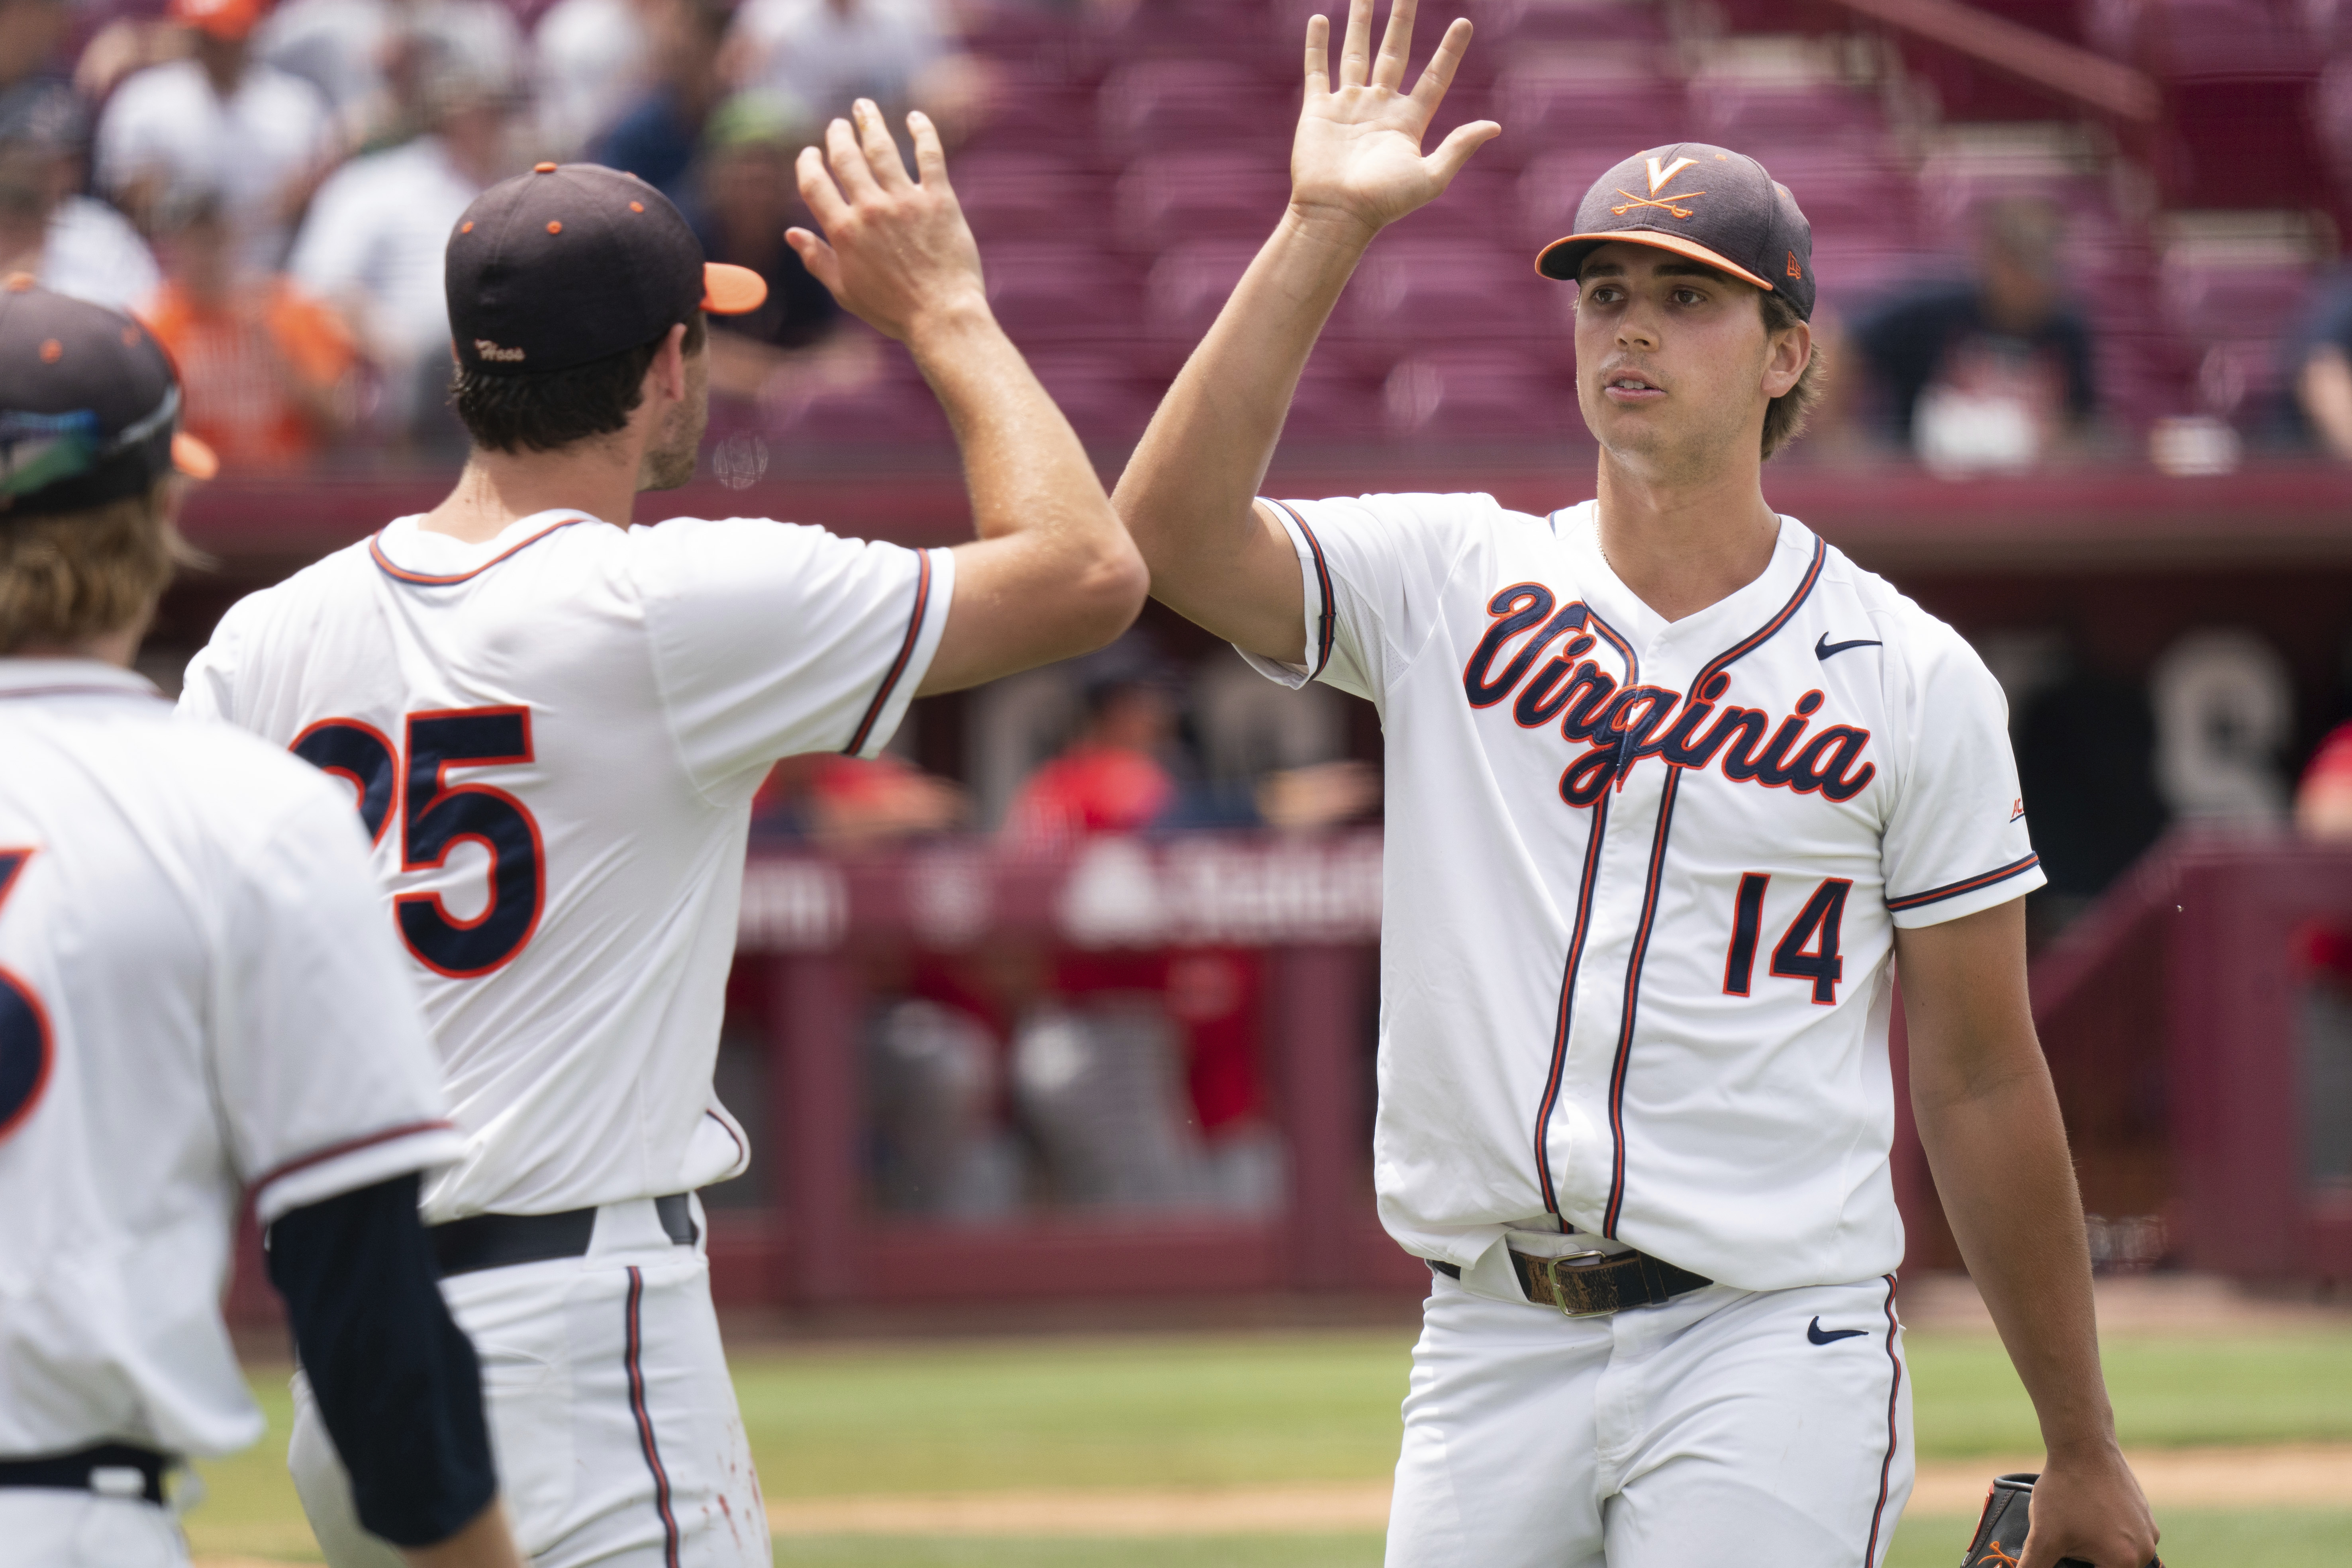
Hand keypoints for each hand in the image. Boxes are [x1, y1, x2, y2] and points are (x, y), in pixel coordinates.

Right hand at [788, 101, 987, 344]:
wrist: (942, 317)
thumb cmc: (893, 310)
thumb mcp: (846, 290)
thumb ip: (817, 259)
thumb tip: (791, 234)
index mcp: (843, 231)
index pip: (815, 183)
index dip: (808, 163)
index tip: (811, 153)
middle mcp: (870, 209)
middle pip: (846, 157)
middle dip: (837, 135)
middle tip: (838, 124)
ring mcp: (905, 201)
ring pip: (882, 148)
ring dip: (870, 122)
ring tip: (865, 107)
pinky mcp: (939, 199)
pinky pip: (929, 154)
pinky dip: (922, 131)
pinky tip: (915, 117)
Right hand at [1288, 0, 1498, 244]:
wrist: (1335, 216)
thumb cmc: (1384, 203)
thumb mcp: (1430, 177)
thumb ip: (1459, 147)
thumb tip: (1495, 126)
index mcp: (1408, 121)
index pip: (1435, 77)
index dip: (1450, 51)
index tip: (1464, 22)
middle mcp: (1379, 108)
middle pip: (1394, 52)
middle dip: (1401, 20)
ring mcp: (1348, 106)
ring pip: (1356, 53)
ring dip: (1360, 22)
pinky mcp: (1317, 111)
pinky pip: (1318, 70)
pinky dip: (1317, 45)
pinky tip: (1319, 19)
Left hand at [2020, 1446, 2159, 1567]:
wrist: (2083, 1446)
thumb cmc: (2065, 1490)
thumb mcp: (2043, 1537)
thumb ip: (2034, 1566)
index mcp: (2125, 1562)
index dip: (2078, 1567)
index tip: (2067, 1552)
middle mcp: (2145, 1550)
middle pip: (2111, 1566)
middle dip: (2087, 1559)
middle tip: (2067, 1538)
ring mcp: (2149, 1531)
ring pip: (2119, 1553)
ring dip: (2097, 1548)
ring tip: (2075, 1527)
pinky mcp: (2146, 1515)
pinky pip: (2127, 1535)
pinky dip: (2108, 1533)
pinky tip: (2087, 1517)